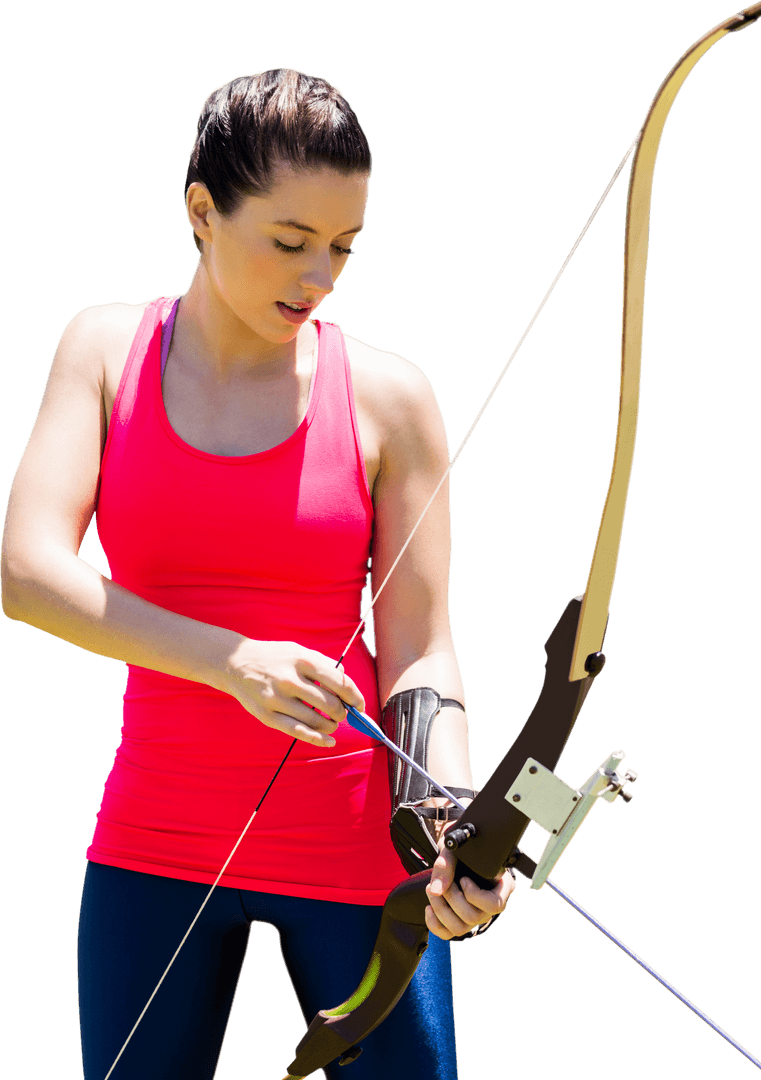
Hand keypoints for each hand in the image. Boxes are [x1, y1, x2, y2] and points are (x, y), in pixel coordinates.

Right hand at [221, 638, 364, 746]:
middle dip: (343, 713)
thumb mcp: (298, 650)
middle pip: (330, 704)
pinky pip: (298, 732)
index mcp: (303, 660)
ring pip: (316, 720)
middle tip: (343, 714)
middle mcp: (291, 679)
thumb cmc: (274, 657)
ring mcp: (278, 698)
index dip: (355, 696)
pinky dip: (318, 739)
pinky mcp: (267, 715)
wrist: (235, 662)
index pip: (339, 682)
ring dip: (331, 725)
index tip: (360, 704)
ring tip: (332, 723)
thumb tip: (346, 682)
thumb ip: (323, 664)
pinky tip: (330, 741)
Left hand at [424, 839, 514, 940]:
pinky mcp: (461, 922)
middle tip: (440, 881)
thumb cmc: (461, 848)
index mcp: (501, 886)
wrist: (455, 850)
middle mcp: (491, 905)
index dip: (474, 895)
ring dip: (440, 909)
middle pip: (474, 917)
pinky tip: (429, 907)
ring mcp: (476, 916)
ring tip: (431, 889)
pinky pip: (448, 934)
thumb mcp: (455, 848)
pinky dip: (434, 923)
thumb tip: (437, 889)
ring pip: (460, 928)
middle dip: (451, 898)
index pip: (496, 905)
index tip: (463, 878)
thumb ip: (446, 864)